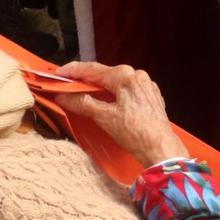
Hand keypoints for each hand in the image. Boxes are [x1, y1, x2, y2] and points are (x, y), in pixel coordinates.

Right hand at [51, 62, 184, 166]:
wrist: (161, 149)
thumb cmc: (135, 133)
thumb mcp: (104, 117)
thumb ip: (82, 103)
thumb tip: (62, 95)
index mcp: (125, 76)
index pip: (92, 69)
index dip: (73, 71)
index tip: (58, 74)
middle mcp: (137, 75)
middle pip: (104, 74)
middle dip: (85, 80)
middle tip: (68, 85)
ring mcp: (145, 85)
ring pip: (115, 82)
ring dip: (99, 88)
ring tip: (83, 93)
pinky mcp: (150, 97)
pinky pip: (126, 90)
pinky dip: (113, 94)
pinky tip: (106, 101)